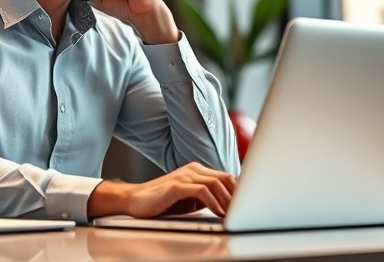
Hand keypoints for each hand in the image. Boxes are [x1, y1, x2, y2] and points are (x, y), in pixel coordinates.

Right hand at [87, 162, 236, 218]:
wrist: (135, 200)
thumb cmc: (163, 202)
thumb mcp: (190, 199)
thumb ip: (207, 197)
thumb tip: (229, 205)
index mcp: (198, 171)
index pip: (226, 177)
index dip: (239, 191)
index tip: (248, 205)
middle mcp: (193, 170)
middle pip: (225, 178)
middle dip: (238, 196)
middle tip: (245, 211)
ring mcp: (184, 176)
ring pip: (215, 183)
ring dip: (228, 200)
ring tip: (233, 214)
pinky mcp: (176, 185)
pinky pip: (201, 190)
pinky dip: (213, 201)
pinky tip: (218, 212)